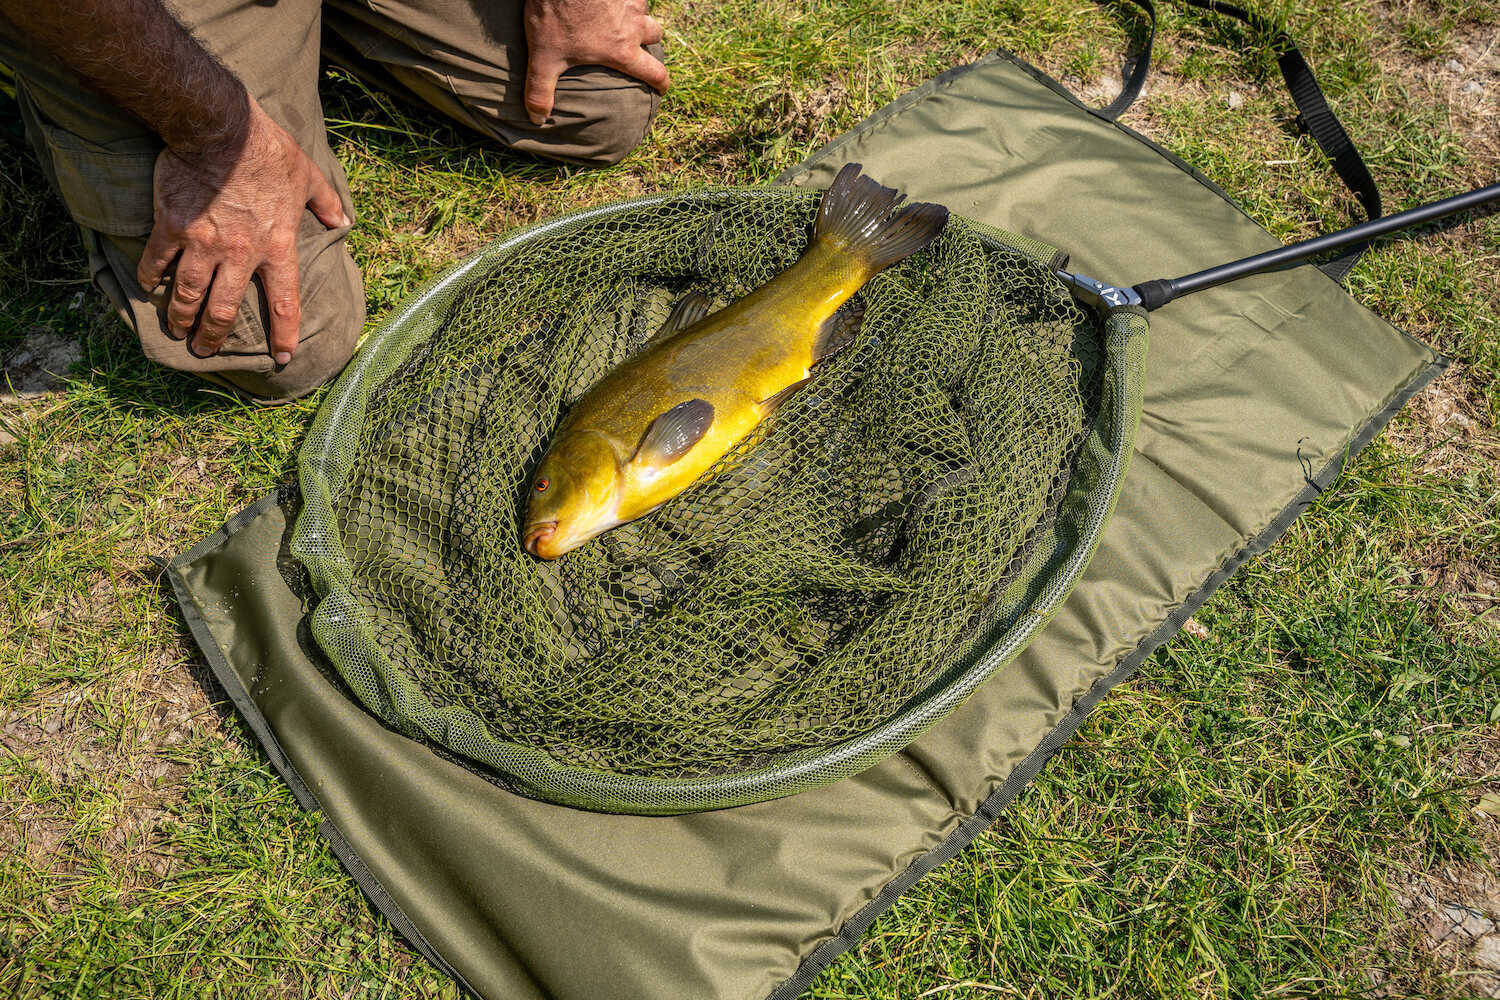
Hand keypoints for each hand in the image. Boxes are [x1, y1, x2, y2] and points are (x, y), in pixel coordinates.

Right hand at [137, 95, 349, 363]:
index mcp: (277, 247)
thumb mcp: (308, 176)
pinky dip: (151, 279)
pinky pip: (157, 262)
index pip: (285, 302)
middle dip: (213, 337)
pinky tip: (149, 288)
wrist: (221, 128)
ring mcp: (204, 244)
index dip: (284, 334)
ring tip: (177, 332)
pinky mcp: (172, 228)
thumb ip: (326, 203)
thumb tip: (344, 221)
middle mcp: (241, 254)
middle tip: (205, 351)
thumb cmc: (268, 151)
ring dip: (181, 319)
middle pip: (225, 310)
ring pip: (189, 296)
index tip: (282, 358)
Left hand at [522, 0, 668, 125]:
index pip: (654, 72)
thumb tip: (537, 119)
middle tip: (637, 44)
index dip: (661, 83)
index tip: (662, 87)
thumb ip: (541, 90)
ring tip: (621, 18)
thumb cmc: (558, 16)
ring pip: (645, 10)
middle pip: (655, 35)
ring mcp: (631, 0)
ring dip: (637, 15)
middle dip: (649, 41)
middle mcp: (633, 26)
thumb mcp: (545, 57)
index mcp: (621, 51)